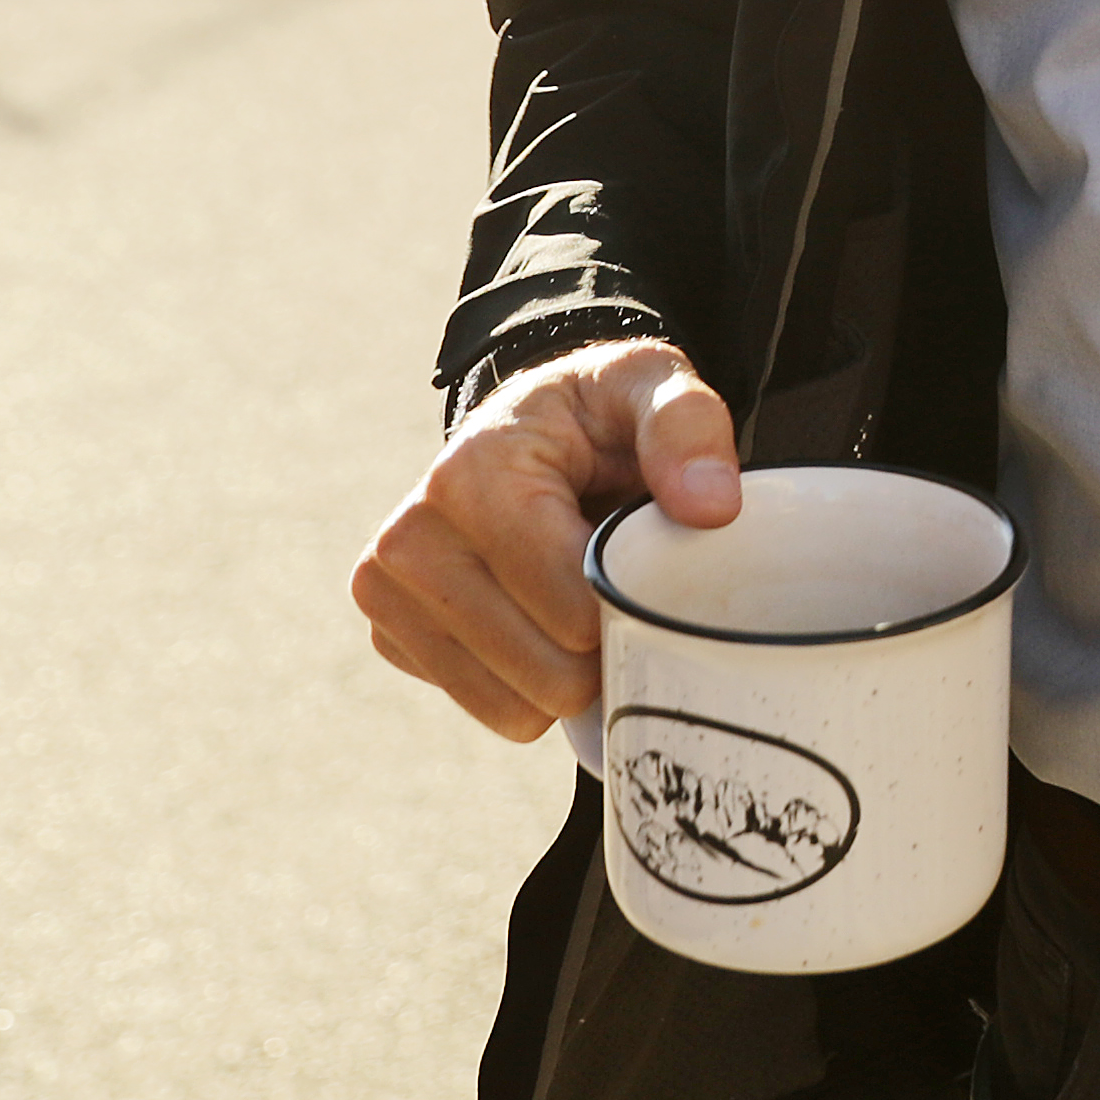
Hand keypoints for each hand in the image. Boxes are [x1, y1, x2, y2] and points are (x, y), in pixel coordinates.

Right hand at [351, 337, 741, 740]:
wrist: (528, 429)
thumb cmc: (596, 415)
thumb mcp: (651, 388)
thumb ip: (687, 430)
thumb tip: (711, 507)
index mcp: (470, 476)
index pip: (573, 605)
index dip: (631, 600)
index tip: (642, 557)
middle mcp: (410, 539)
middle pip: (549, 671)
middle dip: (603, 641)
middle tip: (613, 583)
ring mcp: (388, 593)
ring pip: (519, 707)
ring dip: (569, 669)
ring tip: (572, 596)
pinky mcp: (390, 635)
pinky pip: (493, 711)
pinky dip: (531, 683)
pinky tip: (535, 618)